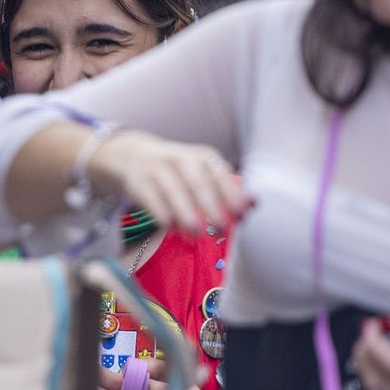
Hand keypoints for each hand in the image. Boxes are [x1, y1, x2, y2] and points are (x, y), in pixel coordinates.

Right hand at [90, 131, 248, 235]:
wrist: (135, 157)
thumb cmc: (179, 172)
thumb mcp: (203, 173)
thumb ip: (227, 189)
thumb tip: (253, 205)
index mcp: (203, 157)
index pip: (221, 173)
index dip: (232, 194)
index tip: (241, 214)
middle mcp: (181, 159)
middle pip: (198, 182)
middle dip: (211, 206)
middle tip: (221, 228)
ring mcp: (158, 169)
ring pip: (174, 191)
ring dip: (186, 213)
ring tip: (195, 233)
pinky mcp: (139, 182)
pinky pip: (152, 199)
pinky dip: (162, 213)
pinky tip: (171, 226)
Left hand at [351, 312, 389, 389]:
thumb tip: (388, 326)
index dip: (375, 344)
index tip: (370, 325)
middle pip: (377, 381)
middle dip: (365, 354)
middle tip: (368, 332)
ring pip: (378, 389)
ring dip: (369, 363)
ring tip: (374, 341)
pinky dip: (379, 373)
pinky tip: (385, 356)